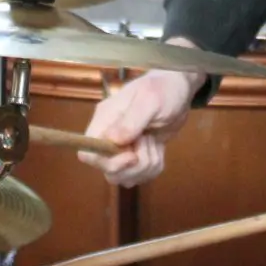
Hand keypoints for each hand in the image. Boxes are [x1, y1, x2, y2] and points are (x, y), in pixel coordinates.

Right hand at [79, 65, 196, 185]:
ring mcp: (123, 148)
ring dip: (146, 167)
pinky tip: (159, 150)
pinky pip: (141, 176)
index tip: (131, 155)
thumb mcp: (150, 100)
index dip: (106, 162)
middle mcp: (110, 137)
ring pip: (125, 177)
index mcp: (105, 121)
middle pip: (108, 171)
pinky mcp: (137, 155)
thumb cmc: (163, 89)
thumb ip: (131, 121)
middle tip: (149, 143)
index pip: (88, 152)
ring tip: (154, 143)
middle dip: (133, 166)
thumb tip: (113, 140)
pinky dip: (154, 168)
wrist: (178, 90)